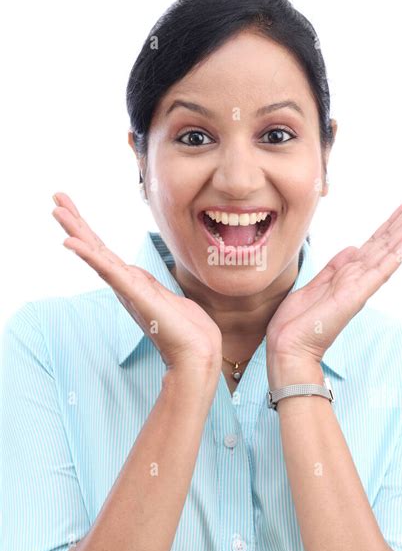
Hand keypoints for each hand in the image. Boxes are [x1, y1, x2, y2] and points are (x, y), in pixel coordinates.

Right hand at [51, 192, 221, 371]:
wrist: (197, 353)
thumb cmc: (187, 330)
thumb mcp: (167, 299)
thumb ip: (152, 288)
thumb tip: (144, 281)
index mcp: (132, 283)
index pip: (105, 251)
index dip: (88, 231)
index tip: (72, 208)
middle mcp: (125, 285)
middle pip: (95, 247)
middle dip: (76, 222)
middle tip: (56, 198)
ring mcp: (128, 289)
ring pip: (97, 254)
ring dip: (77, 231)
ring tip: (58, 211)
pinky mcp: (135, 294)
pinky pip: (109, 271)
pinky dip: (89, 256)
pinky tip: (73, 243)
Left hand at [266, 193, 401, 368]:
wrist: (288, 346)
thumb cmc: (298, 322)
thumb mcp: (316, 284)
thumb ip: (335, 267)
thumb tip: (352, 248)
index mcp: (348, 273)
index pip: (375, 242)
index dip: (391, 222)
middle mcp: (358, 277)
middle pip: (388, 241)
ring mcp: (359, 286)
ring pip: (389, 250)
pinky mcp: (355, 296)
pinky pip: (380, 271)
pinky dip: (396, 254)